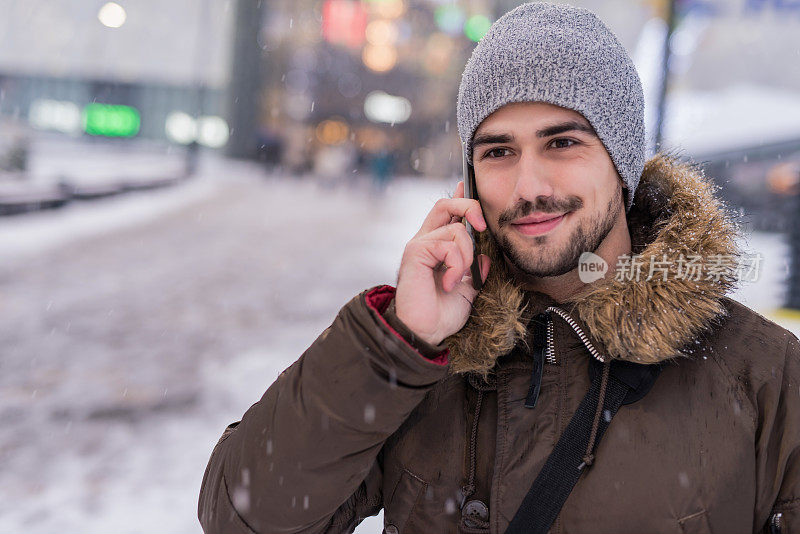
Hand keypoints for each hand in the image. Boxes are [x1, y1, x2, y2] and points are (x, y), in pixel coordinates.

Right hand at [394, 180, 490, 345]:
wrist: (425, 332)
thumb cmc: (441, 314)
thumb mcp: (467, 290)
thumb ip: (474, 271)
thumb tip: (485, 257)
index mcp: (435, 249)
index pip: (446, 214)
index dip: (459, 198)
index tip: (466, 186)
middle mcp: (425, 242)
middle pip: (445, 205)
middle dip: (468, 207)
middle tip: (482, 226)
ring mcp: (419, 245)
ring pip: (456, 230)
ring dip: (467, 256)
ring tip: (457, 279)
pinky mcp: (415, 252)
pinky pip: (449, 245)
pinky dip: (456, 264)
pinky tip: (449, 282)